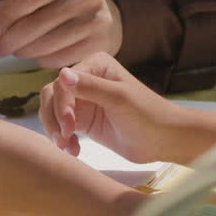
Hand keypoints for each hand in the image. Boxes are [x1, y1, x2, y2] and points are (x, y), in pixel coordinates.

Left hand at [0, 0, 122, 67]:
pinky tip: (39, 54)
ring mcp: (95, 21)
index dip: (5, 17)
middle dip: (9, 39)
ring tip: (16, 51)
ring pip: (45, 45)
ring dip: (23, 51)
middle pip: (35, 24)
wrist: (110, 15)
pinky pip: (57, 59)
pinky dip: (41, 59)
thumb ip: (11, 6)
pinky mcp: (99, 44)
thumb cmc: (66, 4)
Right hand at [39, 52, 180, 160]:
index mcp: (95, 66)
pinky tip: (74, 150)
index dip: (61, 104)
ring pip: (52, 111)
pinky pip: (61, 127)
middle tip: (65, 137)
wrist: (163, 140)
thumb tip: (61, 75)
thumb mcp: (119, 99)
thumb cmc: (148, 114)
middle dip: (54, 118)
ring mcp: (83, 101)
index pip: (63, 83)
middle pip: (52, 95)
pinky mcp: (83, 121)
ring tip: (67, 146)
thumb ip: (91, 87)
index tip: (69, 125)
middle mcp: (86, 80)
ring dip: (55, 130)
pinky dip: (63, 139)